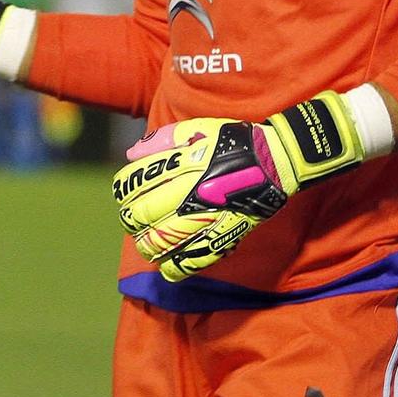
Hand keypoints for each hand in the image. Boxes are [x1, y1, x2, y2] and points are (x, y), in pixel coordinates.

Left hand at [114, 93, 365, 280]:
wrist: (274, 161)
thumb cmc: (233, 143)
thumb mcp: (196, 129)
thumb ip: (162, 140)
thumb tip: (131, 154)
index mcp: (178, 166)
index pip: (131, 185)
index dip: (122, 193)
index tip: (127, 196)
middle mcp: (187, 193)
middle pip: (140, 216)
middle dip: (130, 220)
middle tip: (134, 220)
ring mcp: (204, 217)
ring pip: (160, 243)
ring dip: (147, 246)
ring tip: (148, 243)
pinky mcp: (222, 235)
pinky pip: (191, 260)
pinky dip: (175, 267)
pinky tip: (169, 264)